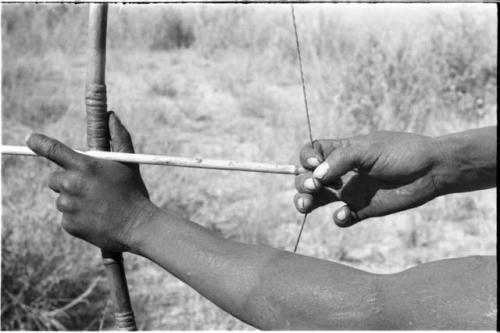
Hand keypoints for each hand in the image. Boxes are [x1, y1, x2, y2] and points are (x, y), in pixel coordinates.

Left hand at [26, 112, 151, 251]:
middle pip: (55, 178)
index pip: (53, 149)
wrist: (138, 226)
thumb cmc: (133, 192)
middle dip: (68, 180)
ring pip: (62, 198)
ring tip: (98, 205)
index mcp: (85, 166)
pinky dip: (78, 217)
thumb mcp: (128, 162)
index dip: (38, 143)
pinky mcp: (69, 224)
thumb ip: (118, 136)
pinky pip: (67, 217)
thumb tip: (111, 115)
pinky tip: (96, 217)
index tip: (30, 140)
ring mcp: (68, 206)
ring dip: (75, 200)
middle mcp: (72, 184)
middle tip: (89, 187)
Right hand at [294, 131, 439, 226]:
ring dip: (306, 202)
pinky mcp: (363, 209)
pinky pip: (342, 218)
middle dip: (302, 184)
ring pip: (318, 199)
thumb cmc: (401, 152)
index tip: (315, 165)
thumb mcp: (367, 148)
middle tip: (314, 187)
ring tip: (306, 205)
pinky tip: (345, 214)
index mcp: (341, 152)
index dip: (306, 159)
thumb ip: (340, 160)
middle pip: (307, 178)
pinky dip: (339, 218)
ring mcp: (351, 191)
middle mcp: (342, 172)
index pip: (312, 154)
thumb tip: (316, 176)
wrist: (431, 170)